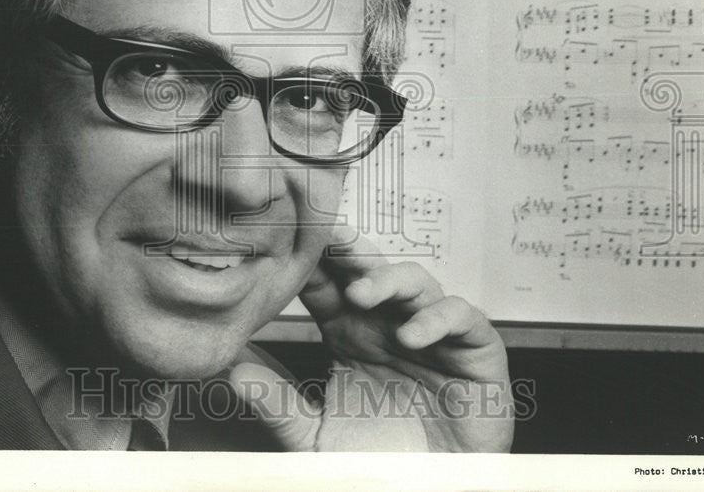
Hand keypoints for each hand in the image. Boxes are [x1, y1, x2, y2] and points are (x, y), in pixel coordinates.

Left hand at [230, 226, 513, 451]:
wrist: (432, 491)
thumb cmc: (380, 460)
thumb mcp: (315, 435)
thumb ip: (276, 402)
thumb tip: (229, 366)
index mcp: (349, 331)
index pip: (326, 284)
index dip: (310, 263)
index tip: (285, 245)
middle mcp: (389, 322)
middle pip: (368, 270)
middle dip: (348, 250)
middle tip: (326, 237)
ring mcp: (432, 331)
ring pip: (414, 281)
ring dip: (388, 280)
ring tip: (361, 293)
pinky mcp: (475, 348)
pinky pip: (463, 317)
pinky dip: (439, 318)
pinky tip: (413, 335)